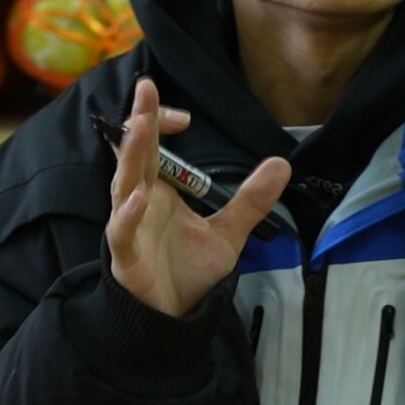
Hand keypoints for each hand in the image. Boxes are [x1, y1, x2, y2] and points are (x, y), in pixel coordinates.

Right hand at [105, 78, 290, 317]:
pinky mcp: (126, 257)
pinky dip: (127, 217)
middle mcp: (139, 202)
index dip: (160, 124)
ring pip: (123, 185)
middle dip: (140, 122)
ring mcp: (129, 227)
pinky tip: (137, 199)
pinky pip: (121, 233)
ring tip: (140, 127)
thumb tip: (282, 163)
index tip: (185, 117)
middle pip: (135, 155)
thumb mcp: (230, 232)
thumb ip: (252, 200)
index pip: (151, 146)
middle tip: (146, 87)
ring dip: (131, 156)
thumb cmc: (189, 272)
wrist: (174, 317)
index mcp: (159, 191)